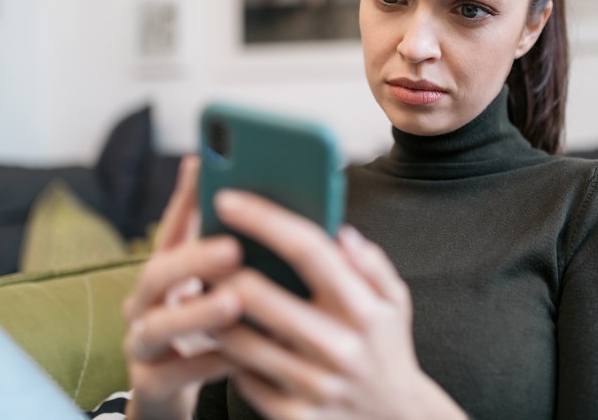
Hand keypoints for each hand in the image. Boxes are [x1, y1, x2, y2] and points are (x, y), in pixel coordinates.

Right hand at [122, 156, 244, 419]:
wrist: (172, 393)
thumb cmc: (206, 330)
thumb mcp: (217, 287)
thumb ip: (236, 251)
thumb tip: (274, 206)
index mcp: (166, 273)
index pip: (171, 228)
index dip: (185, 197)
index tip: (203, 164)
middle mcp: (147, 304)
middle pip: (156, 274)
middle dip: (193, 259)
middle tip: (233, 248)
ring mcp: (143, 345)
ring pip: (157, 326)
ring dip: (196, 312)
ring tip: (233, 301)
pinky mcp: (150, 385)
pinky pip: (174, 374)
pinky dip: (206, 363)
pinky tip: (239, 355)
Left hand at [208, 190, 466, 419]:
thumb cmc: (386, 348)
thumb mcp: (396, 302)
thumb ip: (371, 263)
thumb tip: (341, 232)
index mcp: (364, 308)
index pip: (308, 250)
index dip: (263, 220)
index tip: (227, 199)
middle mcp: (340, 346)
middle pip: (259, 296)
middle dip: (221, 269)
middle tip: (201, 252)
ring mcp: (315, 386)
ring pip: (240, 342)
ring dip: (214, 314)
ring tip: (203, 294)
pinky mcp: (294, 416)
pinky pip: (245, 379)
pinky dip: (232, 357)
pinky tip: (227, 341)